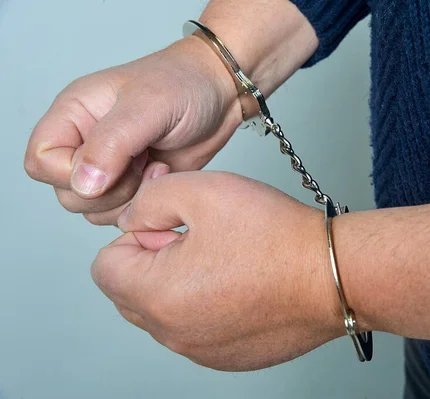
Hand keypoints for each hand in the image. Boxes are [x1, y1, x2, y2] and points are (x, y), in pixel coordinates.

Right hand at [24, 36, 241, 224]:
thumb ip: (111, 144)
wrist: (220, 94)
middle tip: (144, 162)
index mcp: (74, 115)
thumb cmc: (184, 83)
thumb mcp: (147, 106)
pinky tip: (164, 175)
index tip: (116, 162)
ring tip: (157, 166)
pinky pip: (122, 214)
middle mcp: (85, 143)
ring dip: (130, 199)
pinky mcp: (134, 184)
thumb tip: (83, 184)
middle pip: (67, 194)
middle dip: (110, 191)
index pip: (41, 162)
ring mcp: (110, 167)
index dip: (71, 173)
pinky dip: (145, 205)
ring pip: (94, 210)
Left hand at [91, 172, 341, 370]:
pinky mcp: (229, 357)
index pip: (105, 266)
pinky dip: (206, 306)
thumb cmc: (278, 237)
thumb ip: (149, 200)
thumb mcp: (202, 190)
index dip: (137, 236)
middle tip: (199, 240)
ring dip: (179, 284)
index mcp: (158, 295)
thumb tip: (132, 221)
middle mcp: (174, 334)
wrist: (335, 274)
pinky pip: (195, 329)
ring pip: (163, 313)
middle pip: (131, 293)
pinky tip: (242, 282)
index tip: (175, 227)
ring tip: (225, 259)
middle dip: (153, 262)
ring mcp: (202, 351)